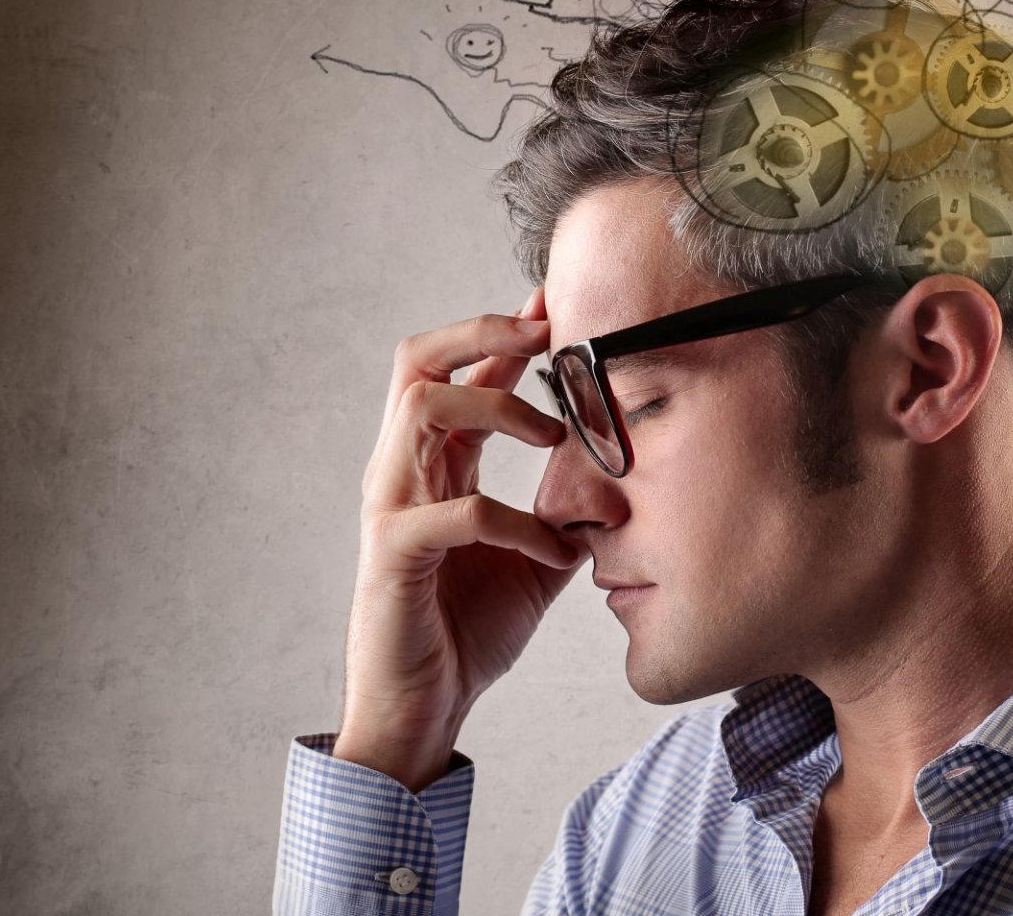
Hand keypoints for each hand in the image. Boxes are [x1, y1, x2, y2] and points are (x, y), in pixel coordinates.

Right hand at [335, 285, 581, 790]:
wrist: (421, 709)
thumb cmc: (467, 630)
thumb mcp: (537, 555)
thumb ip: (567, 507)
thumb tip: (622, 476)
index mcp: (435, 465)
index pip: (459, 373)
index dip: (504, 330)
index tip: (556, 302)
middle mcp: (403, 472)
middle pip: (416, 361)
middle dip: (482, 331)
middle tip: (545, 334)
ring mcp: (391, 509)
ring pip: (421, 409)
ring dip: (497, 406)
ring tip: (554, 436)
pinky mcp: (394, 556)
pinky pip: (455, 512)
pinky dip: (519, 522)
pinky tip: (559, 551)